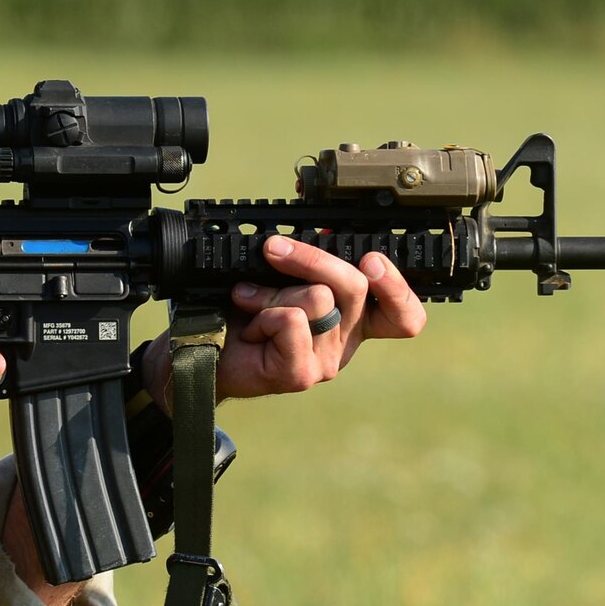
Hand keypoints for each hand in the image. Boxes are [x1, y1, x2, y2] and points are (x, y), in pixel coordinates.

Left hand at [144, 234, 427, 401]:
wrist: (200, 349)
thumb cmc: (239, 311)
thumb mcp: (280, 278)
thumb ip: (309, 265)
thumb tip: (321, 232)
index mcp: (351, 318)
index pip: (404, 316)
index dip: (398, 288)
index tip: (372, 260)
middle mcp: (345, 340)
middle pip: (356, 285)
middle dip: (310, 258)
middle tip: (273, 249)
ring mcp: (326, 360)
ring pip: (318, 298)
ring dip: (272, 291)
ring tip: (248, 301)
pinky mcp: (301, 373)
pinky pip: (293, 321)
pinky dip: (264, 314)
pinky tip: (251, 328)